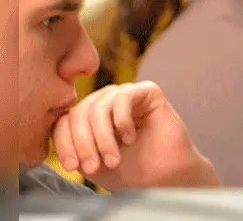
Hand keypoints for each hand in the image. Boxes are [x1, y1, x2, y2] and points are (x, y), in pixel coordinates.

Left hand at [53, 82, 218, 190]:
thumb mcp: (91, 161)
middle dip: (84, 144)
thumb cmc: (130, 170)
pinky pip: (123, 97)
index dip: (64, 144)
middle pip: (79, 113)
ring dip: (103, 138)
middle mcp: (106, 102)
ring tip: (114, 159)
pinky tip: (131, 138)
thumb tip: (54, 133)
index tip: (73, 168)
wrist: (164, 175)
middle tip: (94, 167)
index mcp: (89, 118)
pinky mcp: (147, 91)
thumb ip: (73, 145)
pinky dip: (122, 122)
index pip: (64, 121)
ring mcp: (126, 94)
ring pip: (99, 107)